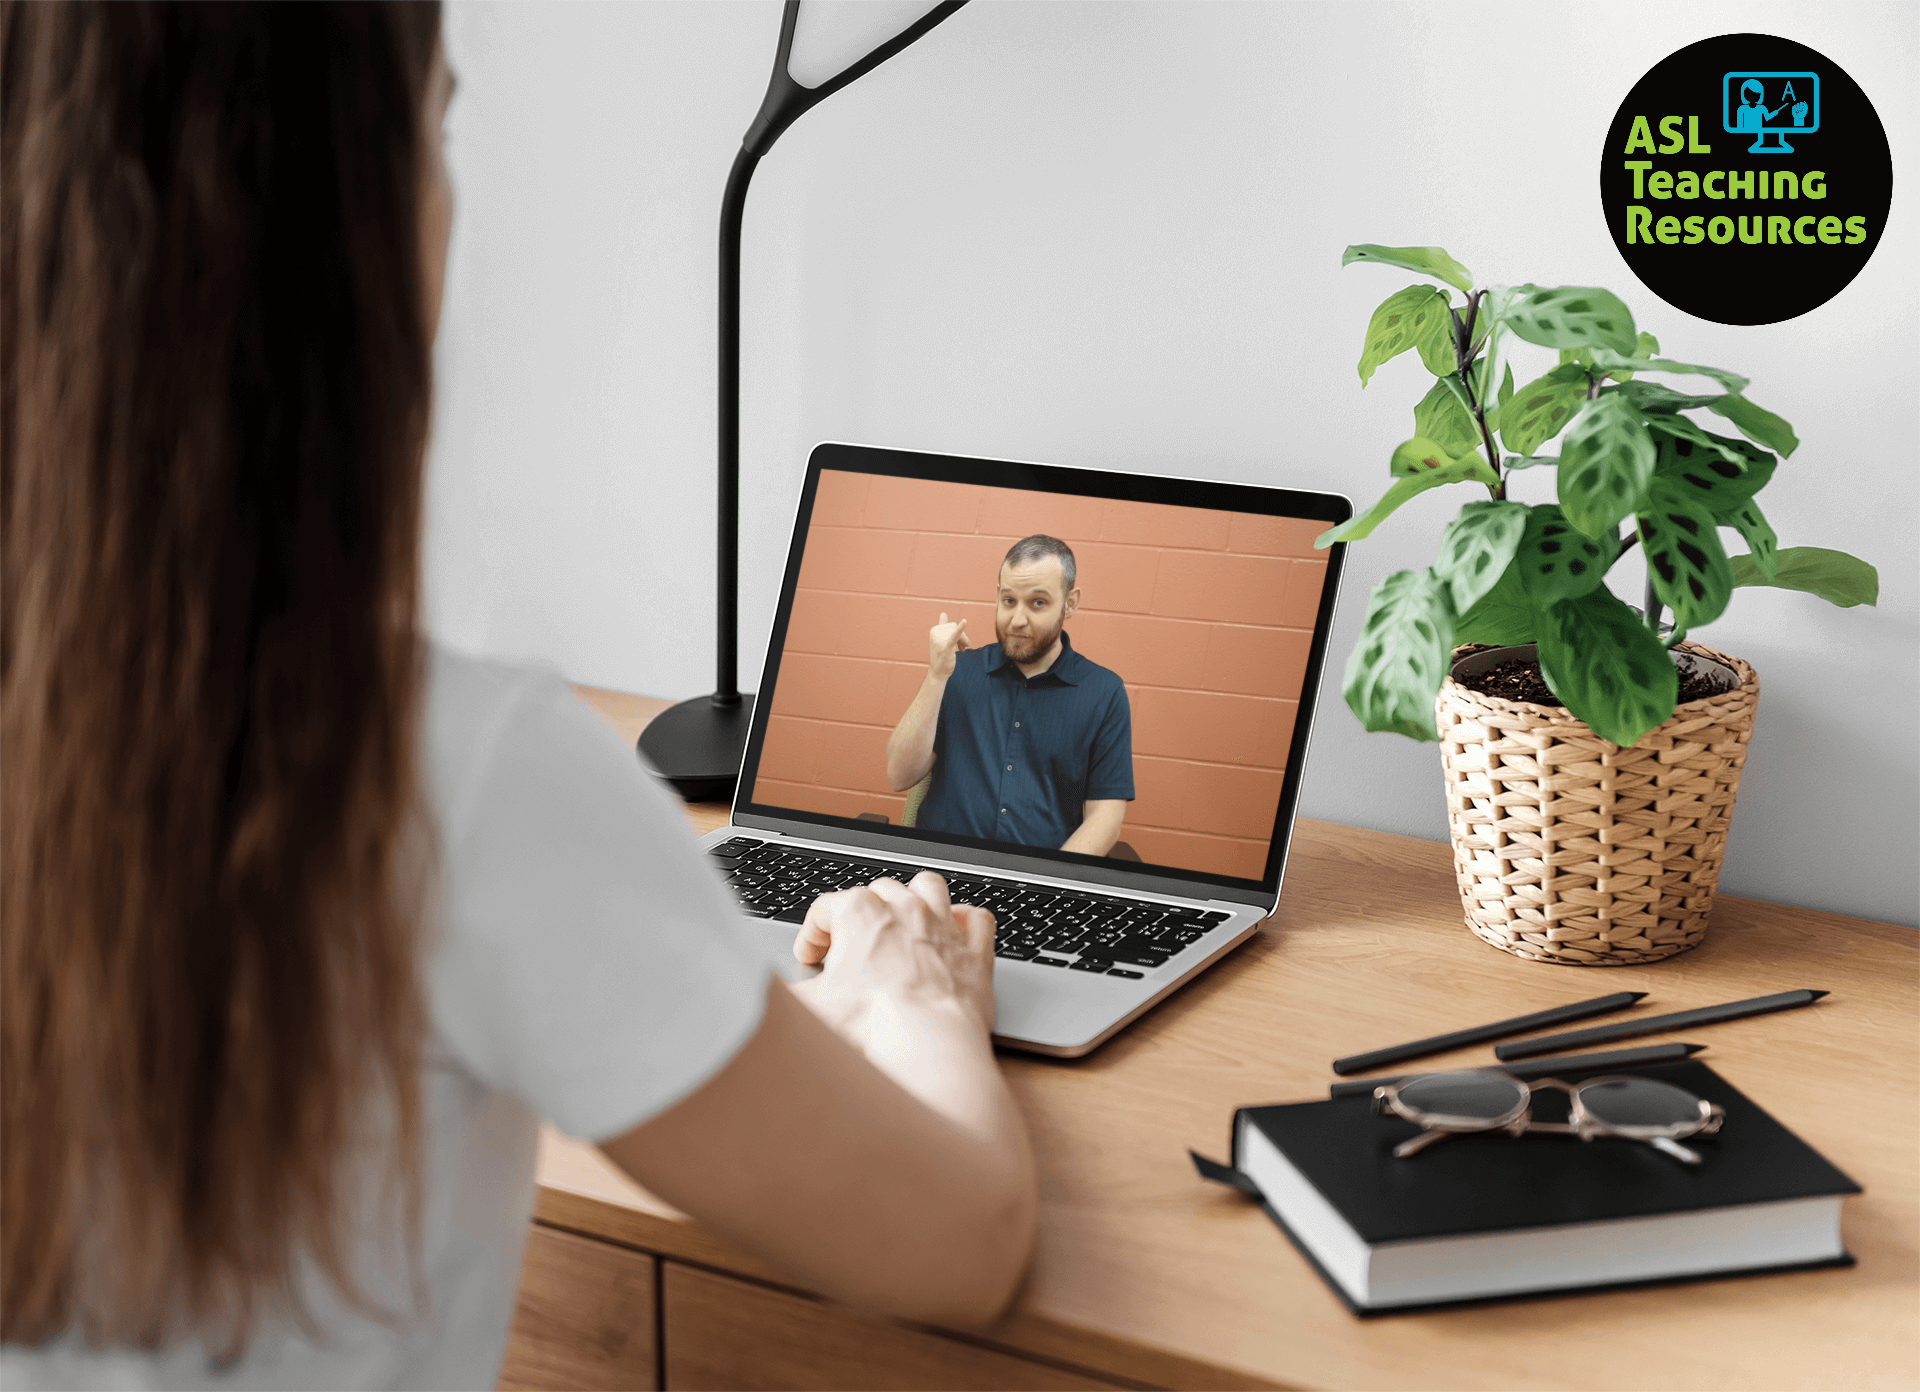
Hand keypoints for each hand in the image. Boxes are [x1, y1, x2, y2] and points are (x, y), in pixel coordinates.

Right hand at [791, 872, 996, 1037]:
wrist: (925, 1044)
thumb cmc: (870, 1024)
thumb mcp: (807, 1009)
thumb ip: (784, 995)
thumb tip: (772, 995)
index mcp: (860, 912)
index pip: (823, 908)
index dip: (810, 935)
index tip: (810, 958)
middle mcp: (904, 908)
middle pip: (876, 891)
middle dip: (861, 915)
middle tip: (851, 950)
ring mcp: (943, 925)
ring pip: (928, 887)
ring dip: (914, 899)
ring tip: (902, 924)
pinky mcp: (974, 950)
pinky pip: (977, 918)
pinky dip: (965, 922)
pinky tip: (953, 935)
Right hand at [927, 613, 969, 679]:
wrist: (937, 673)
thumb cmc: (940, 656)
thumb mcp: (940, 639)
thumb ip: (942, 626)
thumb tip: (943, 613)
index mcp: (934, 630)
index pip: (951, 625)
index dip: (957, 631)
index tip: (957, 641)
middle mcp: (935, 633)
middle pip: (956, 628)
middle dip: (962, 637)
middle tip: (963, 647)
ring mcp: (940, 640)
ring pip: (959, 633)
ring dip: (964, 641)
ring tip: (962, 649)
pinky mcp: (946, 647)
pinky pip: (954, 636)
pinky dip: (960, 629)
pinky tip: (964, 622)